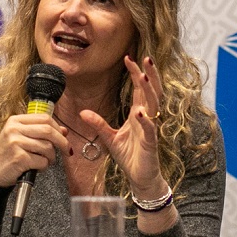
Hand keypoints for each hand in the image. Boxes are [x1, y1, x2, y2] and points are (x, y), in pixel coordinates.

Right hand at [0, 113, 66, 186]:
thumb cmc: (7, 154)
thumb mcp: (20, 137)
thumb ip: (40, 132)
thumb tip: (64, 131)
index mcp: (15, 121)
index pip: (44, 118)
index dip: (58, 128)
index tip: (63, 136)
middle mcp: (14, 129)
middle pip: (48, 131)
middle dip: (62, 142)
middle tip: (66, 150)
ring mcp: (16, 143)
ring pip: (47, 147)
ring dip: (51, 157)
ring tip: (45, 161)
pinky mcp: (19, 158)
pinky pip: (42, 161)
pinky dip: (43, 166)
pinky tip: (36, 168)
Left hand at [80, 56, 167, 197]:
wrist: (140, 178)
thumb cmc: (130, 156)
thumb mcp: (109, 138)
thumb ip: (98, 124)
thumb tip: (83, 112)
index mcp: (139, 114)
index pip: (139, 89)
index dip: (136, 73)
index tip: (128, 58)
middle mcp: (147, 118)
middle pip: (151, 91)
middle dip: (149, 75)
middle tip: (145, 58)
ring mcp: (150, 129)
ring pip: (153, 105)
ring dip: (149, 90)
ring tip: (143, 76)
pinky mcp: (151, 143)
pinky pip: (150, 129)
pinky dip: (146, 120)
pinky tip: (140, 111)